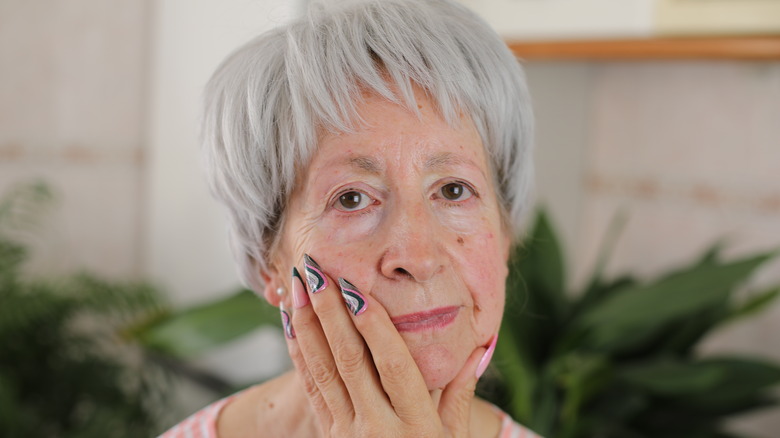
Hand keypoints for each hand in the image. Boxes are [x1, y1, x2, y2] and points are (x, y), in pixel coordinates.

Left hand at [281, 254, 492, 437]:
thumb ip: (461, 394)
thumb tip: (480, 348)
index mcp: (417, 426)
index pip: (393, 366)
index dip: (374, 327)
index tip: (357, 290)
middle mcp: (378, 428)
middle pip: (350, 360)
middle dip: (330, 311)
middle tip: (316, 270)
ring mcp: (347, 433)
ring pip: (323, 370)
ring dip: (307, 325)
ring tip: (298, 286)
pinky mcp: (327, 435)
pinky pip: (310, 388)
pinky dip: (298, 353)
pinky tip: (291, 324)